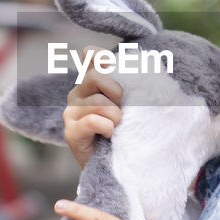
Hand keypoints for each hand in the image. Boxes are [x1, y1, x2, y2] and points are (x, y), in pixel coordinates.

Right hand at [62, 48, 124, 168]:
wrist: (116, 164)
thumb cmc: (125, 130)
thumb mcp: (130, 103)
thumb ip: (131, 83)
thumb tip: (148, 63)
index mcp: (92, 81)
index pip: (91, 55)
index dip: (103, 57)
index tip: (115, 71)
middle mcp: (78, 93)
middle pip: (95, 76)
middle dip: (116, 91)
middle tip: (122, 108)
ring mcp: (72, 112)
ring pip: (97, 102)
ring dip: (115, 116)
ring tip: (117, 126)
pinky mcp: (71, 131)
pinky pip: (92, 121)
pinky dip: (106, 127)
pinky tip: (109, 134)